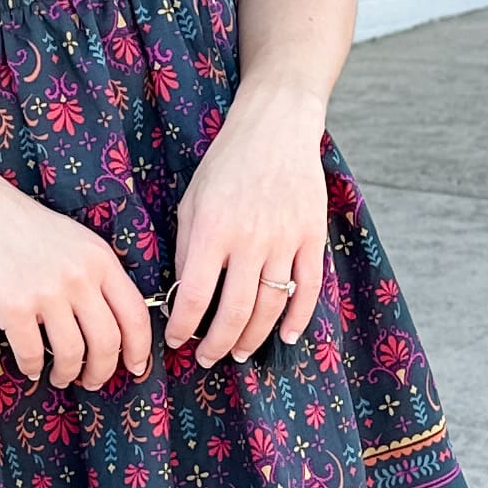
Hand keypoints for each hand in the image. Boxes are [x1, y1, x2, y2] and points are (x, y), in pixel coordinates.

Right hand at [0, 152, 154, 389]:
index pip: (135, 314)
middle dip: (103, 371)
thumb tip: (116, 324)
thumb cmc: (27, 228)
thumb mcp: (78, 241)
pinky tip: (31, 367)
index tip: (136, 367)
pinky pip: (32, 354)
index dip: (140, 349)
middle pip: (107, 342)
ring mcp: (46, 293)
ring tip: (62, 377)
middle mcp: (79, 277)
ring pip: (72, 354)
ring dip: (68, 374)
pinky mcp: (13, 307)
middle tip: (94, 381)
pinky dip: (32, 368)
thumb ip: (99, 276)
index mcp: (100, 260)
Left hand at [167, 83, 328, 362]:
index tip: (175, 341)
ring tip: (239, 353)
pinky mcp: (312, 237)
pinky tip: (286, 338)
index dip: (183, 327)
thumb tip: (184, 295)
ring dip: (253, 337)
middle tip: (207, 358)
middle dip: (217, 344)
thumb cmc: (226, 164)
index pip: (194, 295)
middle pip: (234, 311)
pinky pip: (309, 289)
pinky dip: (299, 319)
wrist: (276, 129)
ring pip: (270, 306)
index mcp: (212, 229)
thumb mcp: (192, 201)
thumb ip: (188, 248)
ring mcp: (285, 239)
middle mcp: (249, 239)